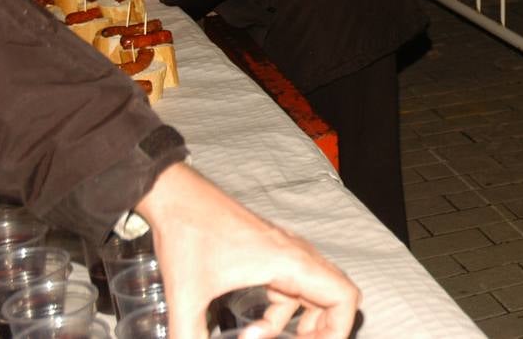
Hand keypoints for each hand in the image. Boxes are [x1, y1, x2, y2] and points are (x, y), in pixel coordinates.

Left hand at [137, 163, 360, 338]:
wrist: (178, 197)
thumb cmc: (189, 235)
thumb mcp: (186, 296)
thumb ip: (189, 334)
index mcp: (291, 263)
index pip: (343, 297)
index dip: (339, 330)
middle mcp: (297, 255)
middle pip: (336, 296)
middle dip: (324, 330)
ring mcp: (287, 252)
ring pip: (315, 292)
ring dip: (301, 322)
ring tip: (262, 338)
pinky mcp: (272, 253)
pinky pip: (293, 287)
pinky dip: (282, 311)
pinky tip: (251, 326)